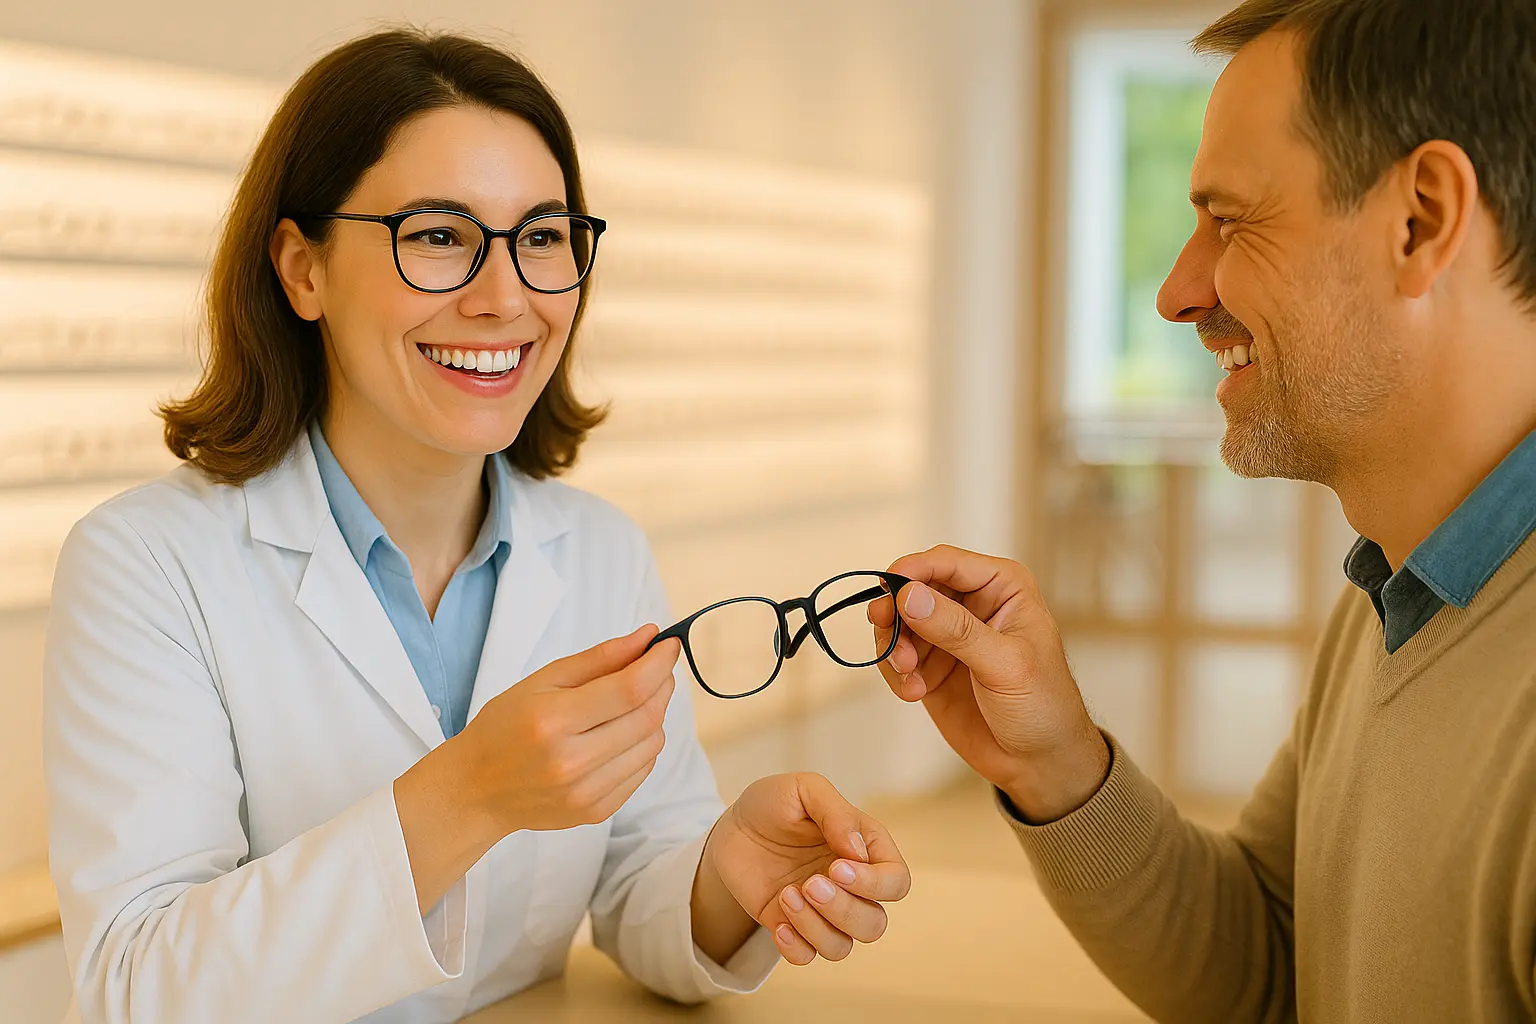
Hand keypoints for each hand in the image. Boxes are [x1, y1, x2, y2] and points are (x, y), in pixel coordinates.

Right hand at [395, 625, 678, 909]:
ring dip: (653, 715)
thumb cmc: (505, 727)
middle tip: (654, 668)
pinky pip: (643, 769)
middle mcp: (571, 761)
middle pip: (647, 716)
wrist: (476, 790)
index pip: (630, 689)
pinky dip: (642, 745)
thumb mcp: (542, 682)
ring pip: (652, 743)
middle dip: (661, 684)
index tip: (669, 644)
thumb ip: (599, 658)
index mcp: (552, 721)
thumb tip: (648, 636)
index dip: (658, 663)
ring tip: (629, 703)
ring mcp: (586, 792)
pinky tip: (618, 735)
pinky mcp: (596, 812)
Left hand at [693, 773, 909, 966]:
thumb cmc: (776, 802)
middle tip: (809, 883)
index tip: (837, 867)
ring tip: (787, 895)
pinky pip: (807, 956)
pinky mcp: (792, 926)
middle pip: (874, 923)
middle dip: (843, 910)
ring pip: (843, 946)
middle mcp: (851, 886)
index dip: (875, 884)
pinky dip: (796, 948)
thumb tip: (858, 853)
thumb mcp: (805, 789)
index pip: (896, 882)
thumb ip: (837, 814)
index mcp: (866, 849)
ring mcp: (822, 910)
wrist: (733, 826)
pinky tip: (778, 925)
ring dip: (817, 928)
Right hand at [868, 545, 1108, 822]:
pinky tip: (914, 693)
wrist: (1040, 763)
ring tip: (909, 676)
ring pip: (898, 622)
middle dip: (896, 614)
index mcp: (1001, 586)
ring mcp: (947, 634)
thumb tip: (908, 596)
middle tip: (890, 644)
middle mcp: (971, 602)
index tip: (888, 591)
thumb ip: (955, 629)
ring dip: (894, 648)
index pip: (946, 562)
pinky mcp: (930, 665)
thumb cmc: (1043, 706)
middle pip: (913, 589)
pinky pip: (895, 655)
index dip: (912, 571)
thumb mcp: (1005, 664)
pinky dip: (897, 673)